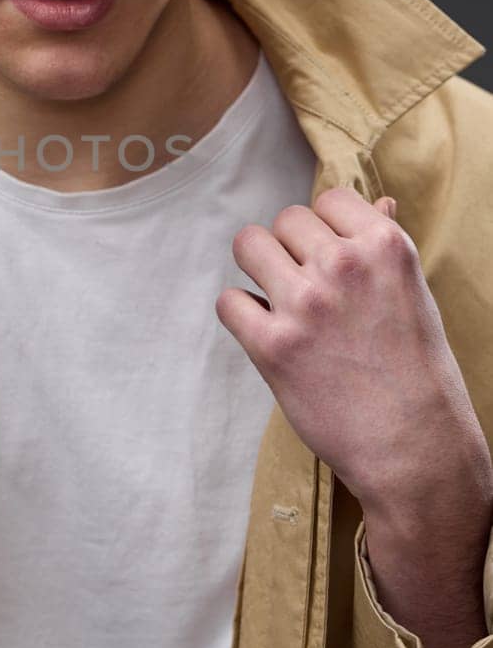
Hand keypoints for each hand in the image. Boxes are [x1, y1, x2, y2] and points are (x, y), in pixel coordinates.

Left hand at [215, 187, 489, 513]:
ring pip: (249, 245)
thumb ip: (384, 245)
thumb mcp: (414, 295)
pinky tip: (266, 334)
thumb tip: (378, 201)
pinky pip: (229, 302)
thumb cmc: (418, 371)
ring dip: (258, 270)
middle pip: (285, 220)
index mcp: (385, 245)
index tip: (329, 259)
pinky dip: (241, 316)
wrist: (415, 448)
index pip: (328, 199)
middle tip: (306, 288)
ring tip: (279, 301)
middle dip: (290, 250)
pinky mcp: (272, 345)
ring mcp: (305, 303)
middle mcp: (344, 265)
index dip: (324, 229)